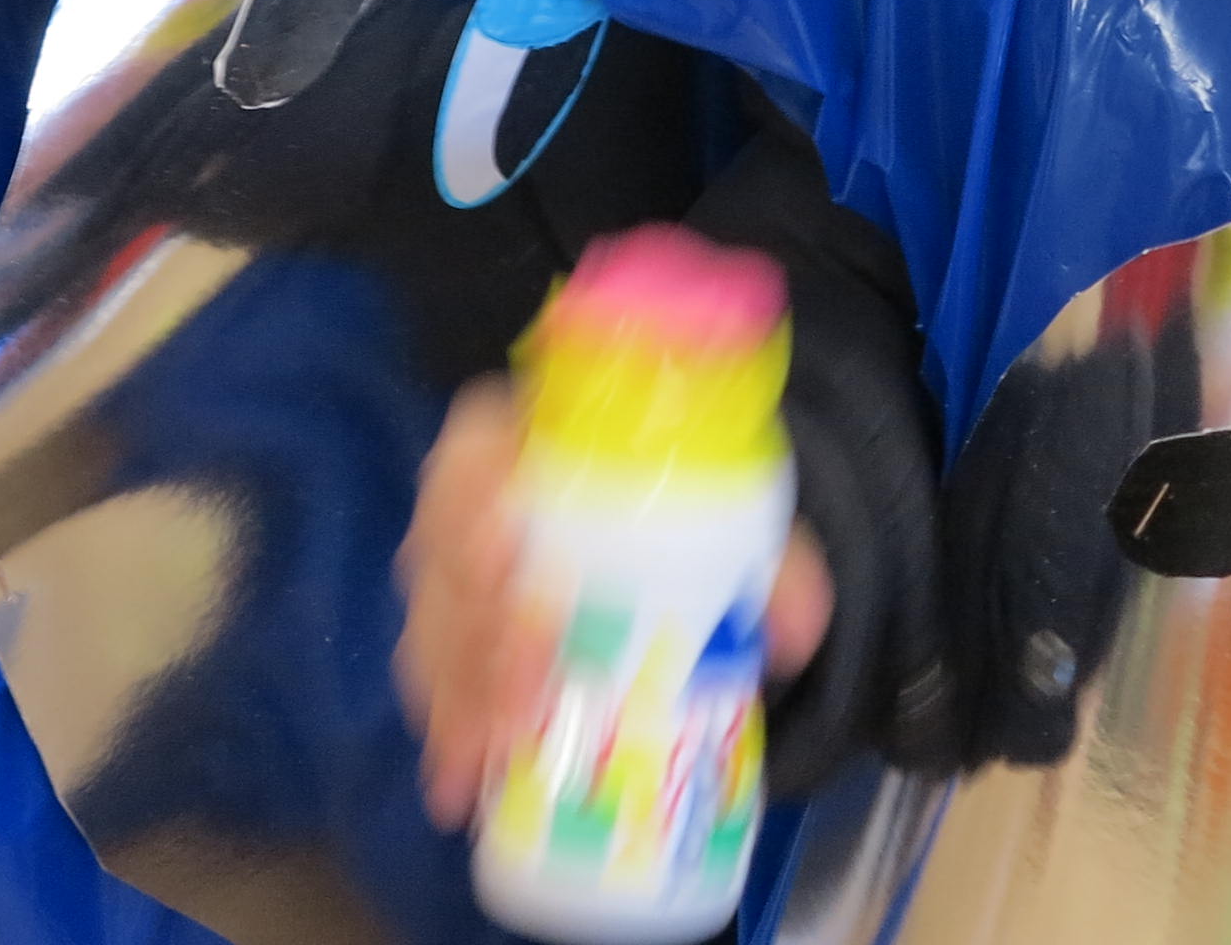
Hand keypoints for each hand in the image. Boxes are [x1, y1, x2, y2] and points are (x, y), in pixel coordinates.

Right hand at [396, 378, 831, 830]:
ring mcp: (450, 576)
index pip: (473, 456)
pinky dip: (449, 737)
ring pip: (434, 630)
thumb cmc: (668, 500)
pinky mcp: (449, 639)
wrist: (639, 513)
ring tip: (492, 754)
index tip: (504, 551)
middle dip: (481, 628)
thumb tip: (797, 631)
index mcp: (519, 442)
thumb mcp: (728, 511)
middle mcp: (467, 506)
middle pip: (447, 560)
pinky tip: (460, 789)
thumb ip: (773, 561)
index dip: (473, 502)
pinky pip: (434, 684)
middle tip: (530, 685)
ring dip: (460, 695)